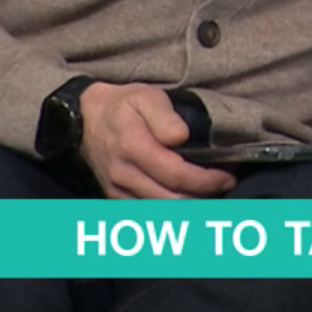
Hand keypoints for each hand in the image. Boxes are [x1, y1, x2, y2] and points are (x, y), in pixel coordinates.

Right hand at [78, 83, 239, 198]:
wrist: (85, 119)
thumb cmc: (122, 106)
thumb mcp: (145, 96)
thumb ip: (164, 115)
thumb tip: (181, 136)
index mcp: (132, 146)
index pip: (176, 175)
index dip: (206, 181)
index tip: (226, 177)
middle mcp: (123, 174)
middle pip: (171, 200)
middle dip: (204, 197)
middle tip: (225, 186)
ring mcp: (117, 190)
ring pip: (160, 212)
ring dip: (189, 208)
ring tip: (210, 194)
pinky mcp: (116, 198)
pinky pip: (146, 215)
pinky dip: (170, 213)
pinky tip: (188, 200)